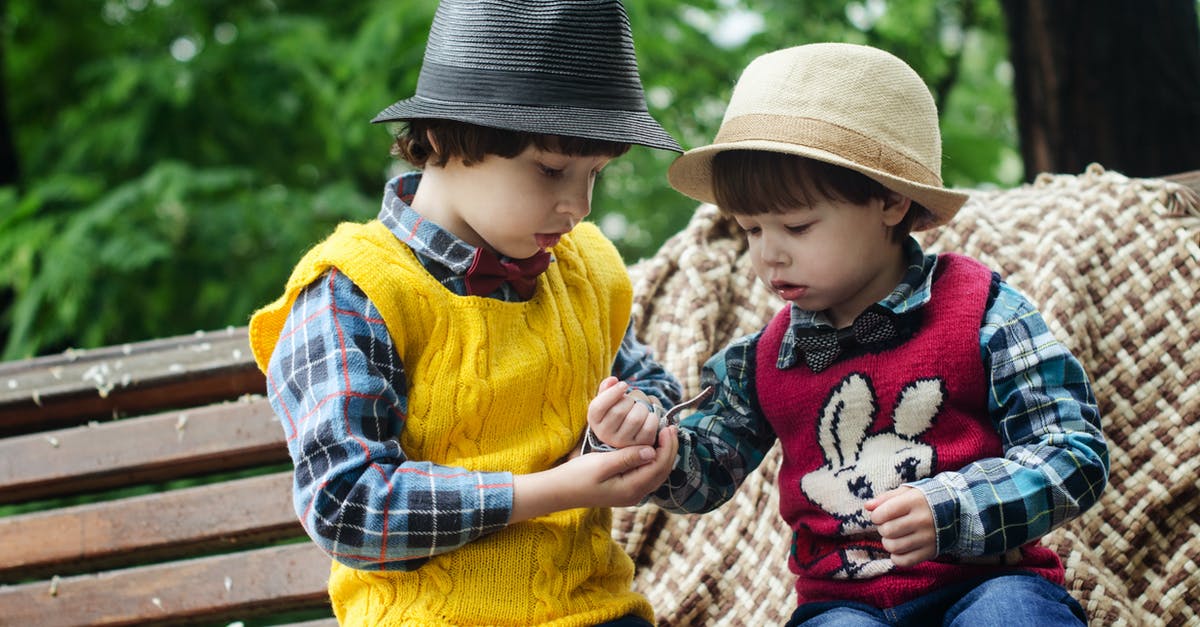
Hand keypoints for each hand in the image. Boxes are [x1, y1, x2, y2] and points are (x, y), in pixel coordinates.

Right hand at [511, 425, 678, 522]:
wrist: (559, 491)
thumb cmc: (577, 476)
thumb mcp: (601, 464)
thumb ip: (627, 458)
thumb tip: (651, 451)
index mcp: (631, 488)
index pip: (659, 466)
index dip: (667, 447)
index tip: (668, 427)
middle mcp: (635, 494)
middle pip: (662, 471)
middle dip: (669, 449)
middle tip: (671, 427)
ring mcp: (631, 494)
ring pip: (656, 474)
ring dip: (663, 454)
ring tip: (665, 435)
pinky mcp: (625, 490)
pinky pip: (647, 474)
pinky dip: (653, 460)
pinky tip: (651, 447)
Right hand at [587, 376, 661, 447]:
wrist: (626, 433)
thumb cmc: (616, 412)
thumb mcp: (607, 401)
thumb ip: (606, 389)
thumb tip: (613, 380)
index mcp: (594, 421)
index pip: (598, 407)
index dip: (613, 392)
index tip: (624, 385)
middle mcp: (605, 434)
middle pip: (618, 412)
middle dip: (630, 400)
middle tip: (632, 401)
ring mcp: (622, 443)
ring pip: (635, 419)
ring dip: (642, 408)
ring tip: (640, 408)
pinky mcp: (639, 446)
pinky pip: (649, 428)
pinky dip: (652, 418)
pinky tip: (649, 416)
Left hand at [865, 486, 936, 567]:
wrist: (955, 512)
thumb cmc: (923, 500)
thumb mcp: (906, 493)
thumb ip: (885, 498)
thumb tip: (867, 506)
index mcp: (915, 502)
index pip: (884, 512)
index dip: (876, 516)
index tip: (880, 515)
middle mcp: (922, 520)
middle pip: (887, 531)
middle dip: (882, 529)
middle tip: (888, 526)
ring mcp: (928, 538)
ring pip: (894, 547)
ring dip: (888, 543)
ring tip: (893, 537)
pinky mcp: (931, 552)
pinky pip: (904, 562)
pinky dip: (896, 557)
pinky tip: (899, 549)